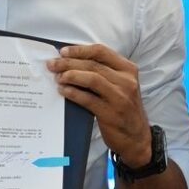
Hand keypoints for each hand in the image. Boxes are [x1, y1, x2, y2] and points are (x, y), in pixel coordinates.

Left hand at [47, 44, 151, 166]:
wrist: (136, 138)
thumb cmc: (123, 108)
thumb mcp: (121, 85)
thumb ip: (104, 73)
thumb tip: (72, 62)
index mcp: (128, 69)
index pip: (101, 51)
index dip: (79, 50)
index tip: (63, 51)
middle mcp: (126, 81)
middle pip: (93, 64)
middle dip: (69, 62)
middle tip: (52, 64)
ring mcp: (120, 97)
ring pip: (91, 78)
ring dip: (71, 76)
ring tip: (58, 77)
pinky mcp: (111, 113)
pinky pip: (88, 99)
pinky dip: (73, 93)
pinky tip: (63, 90)